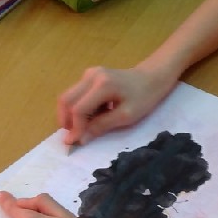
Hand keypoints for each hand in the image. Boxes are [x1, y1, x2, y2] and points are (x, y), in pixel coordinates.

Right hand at [57, 64, 175, 147]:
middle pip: (66, 100)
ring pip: (68, 97)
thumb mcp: (126, 116)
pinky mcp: (89, 76)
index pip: (78, 109)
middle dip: (67, 121)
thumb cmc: (144, 97)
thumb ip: (101, 126)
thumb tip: (80, 139)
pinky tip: (94, 115)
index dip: (75, 128)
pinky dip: (79, 108)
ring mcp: (89, 74)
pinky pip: (76, 94)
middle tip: (74, 137)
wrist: (152, 78)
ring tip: (88, 126)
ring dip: (72, 115)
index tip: (74, 144)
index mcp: (102, 84)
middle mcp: (91, 76)